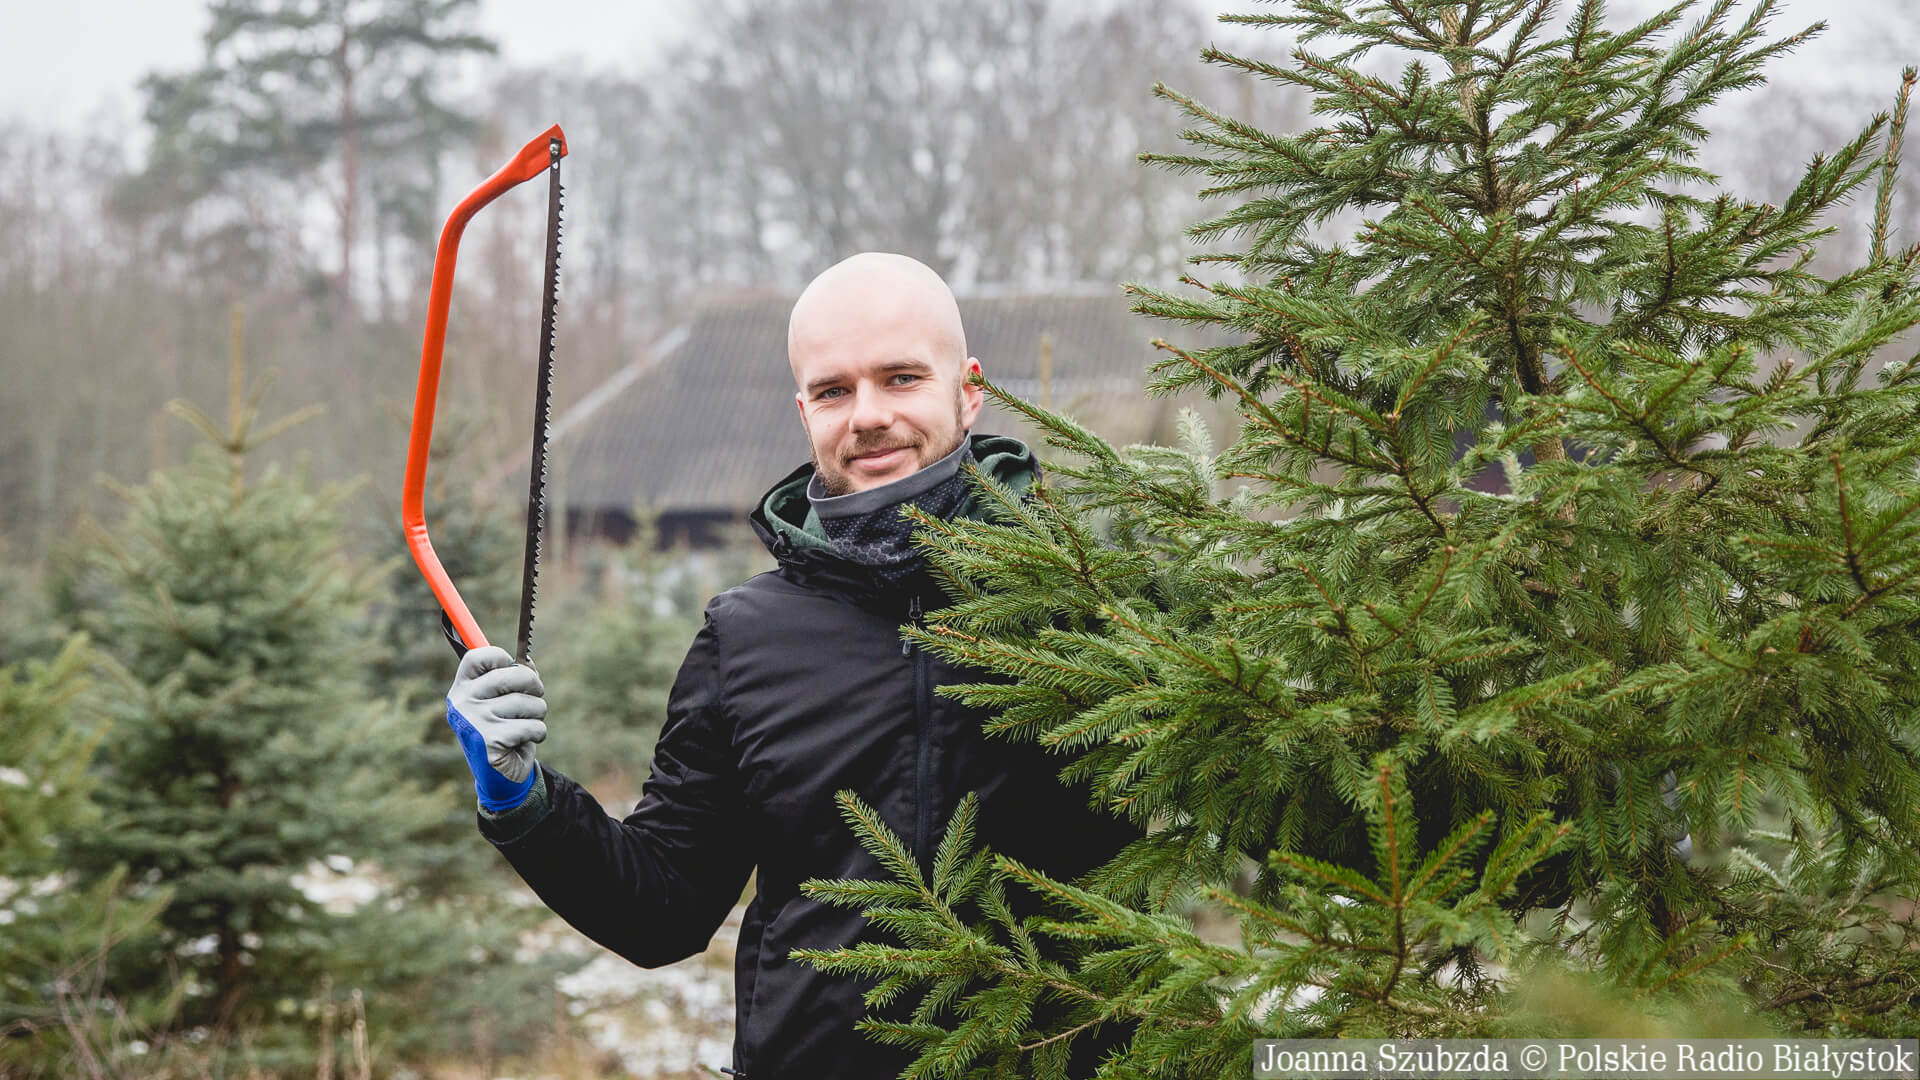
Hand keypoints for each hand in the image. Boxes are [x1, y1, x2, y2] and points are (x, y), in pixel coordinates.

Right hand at [446, 646, 547, 810]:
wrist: (498, 774)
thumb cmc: (503, 728)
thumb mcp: (504, 699)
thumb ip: (513, 676)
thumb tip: (527, 662)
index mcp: (462, 688)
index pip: (479, 656)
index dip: (503, 658)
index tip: (513, 670)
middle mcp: (463, 702)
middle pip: (514, 674)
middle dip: (535, 687)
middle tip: (535, 698)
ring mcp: (474, 721)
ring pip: (527, 702)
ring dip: (538, 714)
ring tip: (526, 724)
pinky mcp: (490, 741)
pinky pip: (532, 725)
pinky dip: (538, 733)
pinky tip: (526, 741)